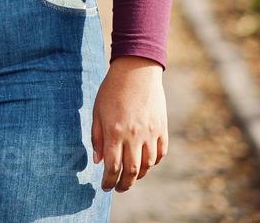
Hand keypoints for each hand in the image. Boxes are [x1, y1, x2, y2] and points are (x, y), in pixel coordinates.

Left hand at [91, 56, 167, 192]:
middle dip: (124, 184)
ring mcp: (150, 133)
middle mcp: (134, 136)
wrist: (137, 71)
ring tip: (131, 177)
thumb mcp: (97, 111)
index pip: (112, 166)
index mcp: (115, 132)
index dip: (108, 181)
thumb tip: (98, 161)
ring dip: (139, 176)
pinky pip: (160, 153)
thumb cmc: (112, 90)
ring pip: (147, 165)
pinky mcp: (162, 129)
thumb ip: (97, 137)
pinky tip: (146, 163)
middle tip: (118, 188)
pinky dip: (153, 163)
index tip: (104, 187)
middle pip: (131, 171)